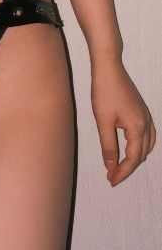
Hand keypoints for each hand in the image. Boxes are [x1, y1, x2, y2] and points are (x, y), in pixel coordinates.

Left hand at [91, 58, 155, 185]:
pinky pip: (147, 136)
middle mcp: (146, 123)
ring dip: (135, 158)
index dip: (122, 172)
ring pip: (146, 146)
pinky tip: (129, 148)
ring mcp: (146, 117)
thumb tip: (110, 165)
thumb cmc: (104, 91)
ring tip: (119, 166)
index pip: (132, 159)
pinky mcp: (142, 111)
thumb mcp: (103, 121)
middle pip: (141, 155)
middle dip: (128, 168)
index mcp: (138, 128)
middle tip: (112, 176)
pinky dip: (139, 146)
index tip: (111, 181)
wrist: (109, 68)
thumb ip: (108, 145)